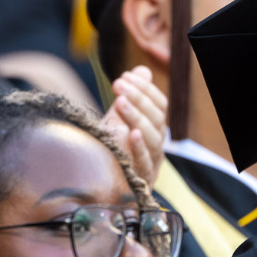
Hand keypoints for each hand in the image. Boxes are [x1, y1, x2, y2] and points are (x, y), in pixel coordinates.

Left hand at [98, 67, 167, 187]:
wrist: (96, 185)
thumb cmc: (109, 148)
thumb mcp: (118, 119)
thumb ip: (131, 96)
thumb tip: (142, 71)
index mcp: (155, 130)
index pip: (160, 106)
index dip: (146, 90)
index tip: (126, 76)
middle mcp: (157, 146)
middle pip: (157, 120)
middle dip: (139, 99)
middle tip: (118, 85)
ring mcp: (151, 164)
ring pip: (153, 139)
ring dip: (137, 118)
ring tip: (120, 102)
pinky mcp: (140, 182)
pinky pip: (144, 163)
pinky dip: (139, 148)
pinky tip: (131, 134)